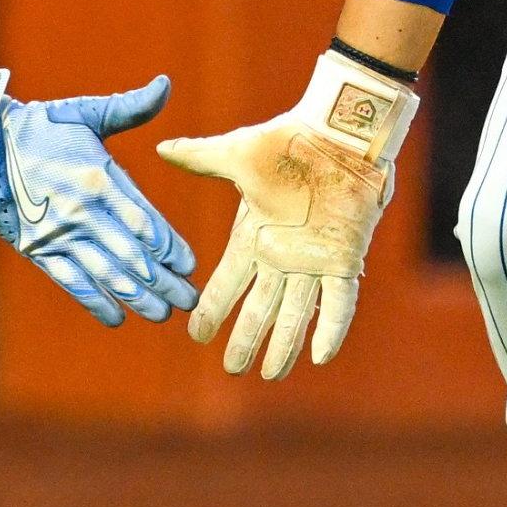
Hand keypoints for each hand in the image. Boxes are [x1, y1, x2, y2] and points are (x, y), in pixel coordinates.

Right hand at [0, 73, 198, 324]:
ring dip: (138, 298)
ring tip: (162, 313)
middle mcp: (83, 211)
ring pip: (107, 274)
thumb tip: (165, 84)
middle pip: (133, 256)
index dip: (169, 248)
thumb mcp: (85, 113)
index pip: (145, 222)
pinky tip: (117, 317)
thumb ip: (130, 107)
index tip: (190, 265)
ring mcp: (59, 234)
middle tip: (189, 300)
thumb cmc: (39, 126)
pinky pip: (71, 281)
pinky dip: (95, 301)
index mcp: (100, 178)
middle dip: (164, 281)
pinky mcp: (38, 249)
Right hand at [158, 51, 417, 377]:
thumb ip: (200, 157)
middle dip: (245, 338)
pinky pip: (338, 302)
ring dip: (284, 344)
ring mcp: (314, 259)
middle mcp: (282, 255)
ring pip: (296, 312)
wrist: (338, 131)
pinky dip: (331, 328)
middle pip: (260, 307)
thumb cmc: (288, 139)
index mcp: (255, 235)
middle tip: (232, 369)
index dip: (213, 308)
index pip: (228, 281)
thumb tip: (161, 149)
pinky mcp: (344, 258)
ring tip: (271, 374)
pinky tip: (321, 357)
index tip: (196, 333)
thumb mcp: (237, 153)